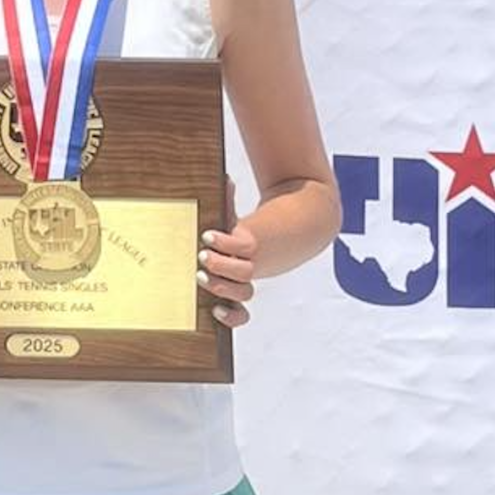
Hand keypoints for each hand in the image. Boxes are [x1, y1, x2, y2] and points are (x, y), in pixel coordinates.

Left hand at [198, 178, 256, 327]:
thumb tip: (223, 178)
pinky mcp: (241, 295)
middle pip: (242, 272)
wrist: (292, 236)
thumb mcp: (239, 217)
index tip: (207, 236)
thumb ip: (228, 200)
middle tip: (202, 257)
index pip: (240, 245)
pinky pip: (242, 313)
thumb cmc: (252, 229)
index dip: (223, 243)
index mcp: (250, 242)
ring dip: (222, 287)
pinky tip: (217, 311)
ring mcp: (248, 281)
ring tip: (202, 277)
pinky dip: (233, 316)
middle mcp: (251, 263)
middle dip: (220, 265)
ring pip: (243, 292)